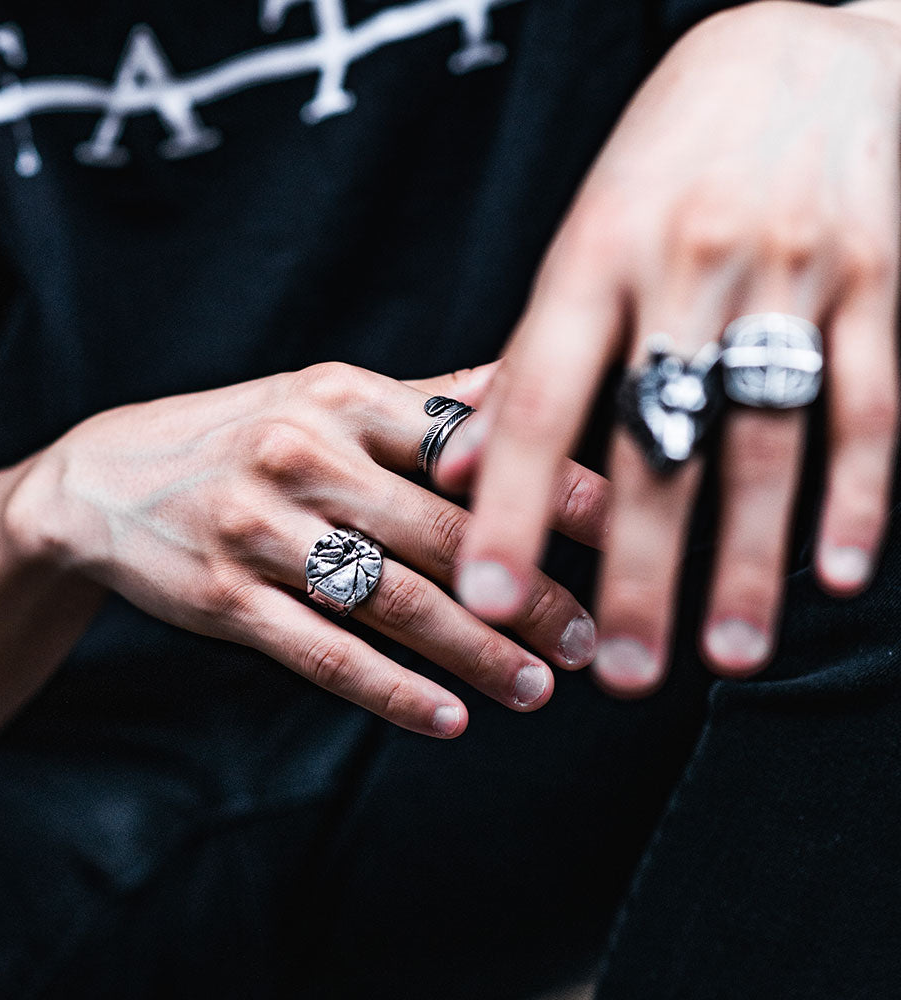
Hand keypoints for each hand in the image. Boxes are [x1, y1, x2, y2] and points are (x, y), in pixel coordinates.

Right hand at [5, 362, 607, 735]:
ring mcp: (258, 529)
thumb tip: (526, 386)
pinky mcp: (223, 596)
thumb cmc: (239, 434)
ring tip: (542, 687)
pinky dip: (391, 690)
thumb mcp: (323, 397)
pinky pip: (322, 651)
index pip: (471, 444)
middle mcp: (303, 455)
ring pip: (391, 600)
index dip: (558, 486)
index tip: (631, 529)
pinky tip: (449, 717)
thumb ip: (424, 403)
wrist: (102, 478)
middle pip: (443, 533)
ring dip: (476, 653)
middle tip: (597, 636)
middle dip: (530, 591)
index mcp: (344, 397)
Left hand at [449, 1, 900, 694]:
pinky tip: (837, 574)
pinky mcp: (877, 276)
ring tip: (728, 659)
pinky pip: (871, 396)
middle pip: (652, 439)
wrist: (797, 46)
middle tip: (618, 675)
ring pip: (764, 435)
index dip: (507, 502)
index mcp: (592, 258)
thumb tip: (451, 472)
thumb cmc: (664, 162)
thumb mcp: (579, 242)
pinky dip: (856, 491)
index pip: (537, 397)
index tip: (485, 598)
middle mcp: (682, 269)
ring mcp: (786, 273)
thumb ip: (523, 360)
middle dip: (634, 566)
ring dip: (745, 556)